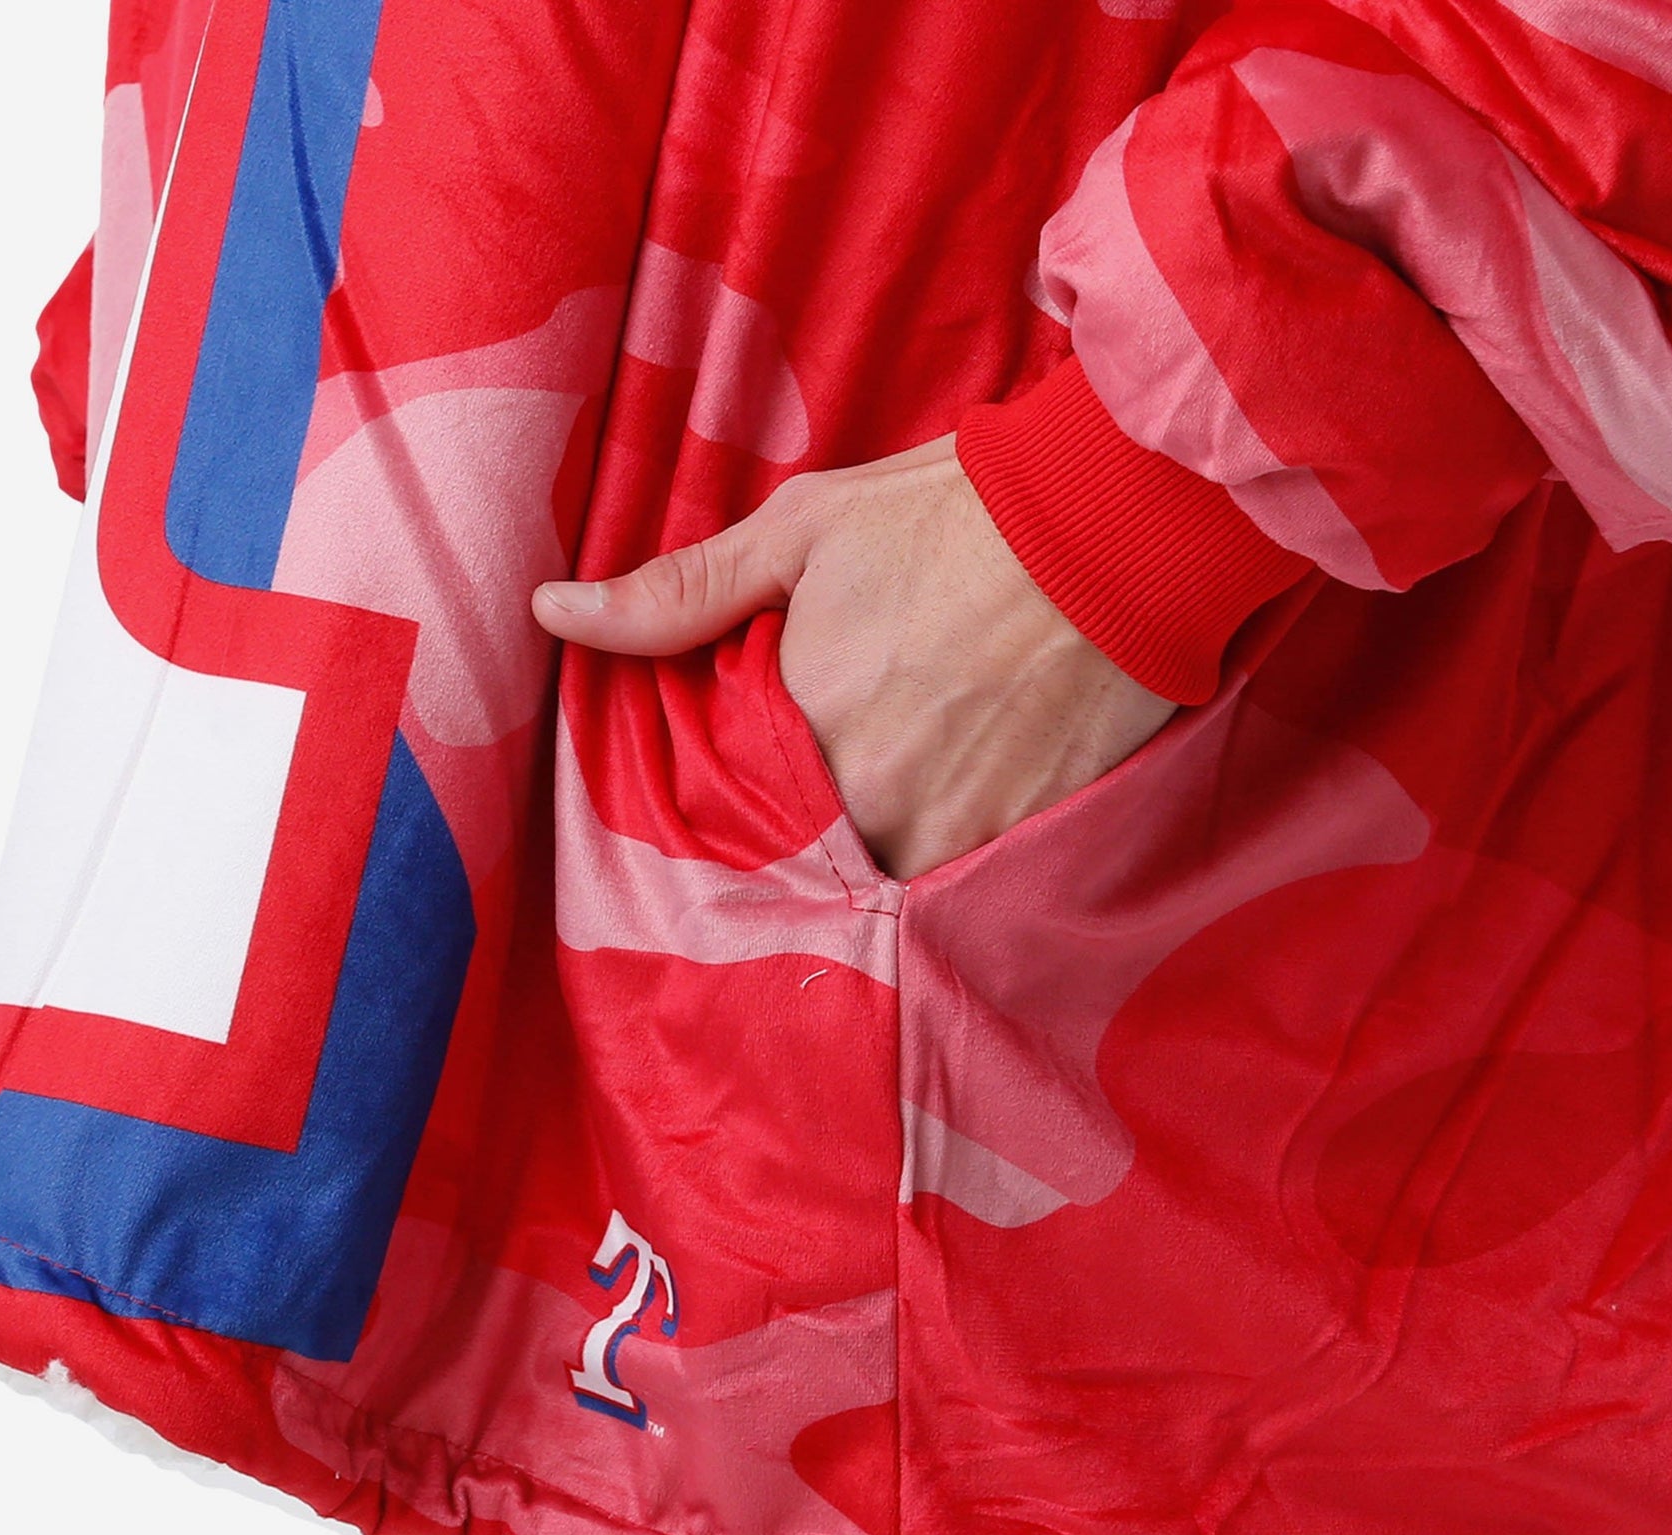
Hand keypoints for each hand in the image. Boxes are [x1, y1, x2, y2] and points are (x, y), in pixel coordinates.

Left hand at [532, 432, 1176, 880]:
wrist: (1119, 530)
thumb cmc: (953, 516)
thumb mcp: (804, 530)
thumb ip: (679, 592)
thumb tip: (552, 611)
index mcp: (790, 723)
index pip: (723, 797)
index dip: (737, 780)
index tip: (759, 752)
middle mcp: (859, 800)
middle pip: (799, 848)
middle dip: (802, 820)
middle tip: (849, 759)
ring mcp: (941, 833)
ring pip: (873, 871)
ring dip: (871, 844)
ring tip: (908, 777)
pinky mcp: (1012, 845)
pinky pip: (951, 881)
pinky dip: (943, 848)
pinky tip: (962, 789)